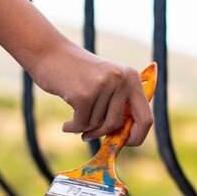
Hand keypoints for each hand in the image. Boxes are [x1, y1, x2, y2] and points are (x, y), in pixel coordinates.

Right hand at [29, 41, 153, 145]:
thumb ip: (119, 104)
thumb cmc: (78, 73)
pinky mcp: (84, 94)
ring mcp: (103, 85)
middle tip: (89, 134)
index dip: (137, 136)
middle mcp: (121, 79)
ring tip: (74, 119)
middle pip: (117, 124)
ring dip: (84, 127)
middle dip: (102, 133)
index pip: (146, 118)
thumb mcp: (107, 81)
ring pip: (97, 124)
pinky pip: (82, 124)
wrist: (50, 53)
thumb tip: (127, 138)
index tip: (124, 142)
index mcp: (131, 78)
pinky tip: (66, 125)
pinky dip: (73, 127)